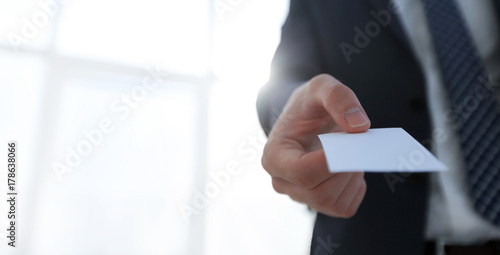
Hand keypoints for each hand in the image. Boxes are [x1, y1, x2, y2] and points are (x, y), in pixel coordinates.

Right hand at [262, 74, 370, 217]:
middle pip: (321, 193)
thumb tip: (360, 126)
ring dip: (352, 177)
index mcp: (274, 156)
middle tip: (356, 143)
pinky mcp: (318, 204)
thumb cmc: (308, 104)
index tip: (350, 142)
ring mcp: (299, 196)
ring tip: (351, 151)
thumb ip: (338, 97)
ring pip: (334, 203)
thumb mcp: (320, 86)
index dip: (332, 163)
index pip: (303, 173)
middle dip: (346, 170)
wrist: (305, 118)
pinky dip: (355, 188)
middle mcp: (282, 182)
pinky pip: (344, 208)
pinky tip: (350, 167)